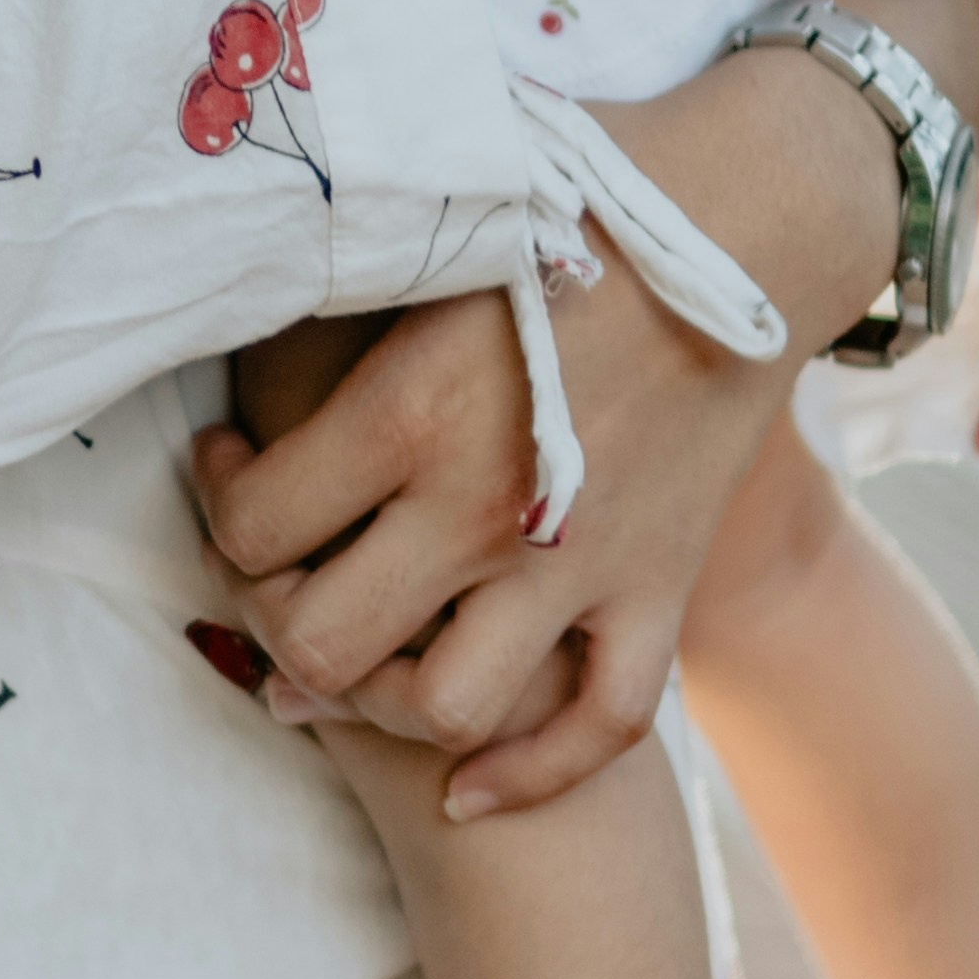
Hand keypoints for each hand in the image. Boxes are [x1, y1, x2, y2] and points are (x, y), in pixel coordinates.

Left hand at [194, 254, 784, 812]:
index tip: (231, 463)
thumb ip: (342, 270)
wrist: (760, 213)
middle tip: (278, 573)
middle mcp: (484, 508)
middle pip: (324, 643)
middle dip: (275, 621)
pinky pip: (598, 728)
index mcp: (413, 409)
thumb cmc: (584, 191)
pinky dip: (529, 775)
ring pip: (445, 710)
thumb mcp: (440, 221)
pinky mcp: (658, 589)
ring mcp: (578, 564)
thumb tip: (243, 278)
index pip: (254, 522)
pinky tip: (468, 787)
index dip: (218, 500)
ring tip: (360, 656)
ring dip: (384, 703)